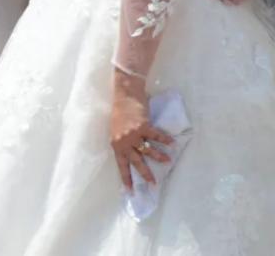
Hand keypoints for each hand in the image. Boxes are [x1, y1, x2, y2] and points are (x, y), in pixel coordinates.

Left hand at [111, 71, 173, 190]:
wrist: (124, 95)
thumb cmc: (119, 111)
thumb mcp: (116, 129)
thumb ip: (123, 141)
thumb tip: (132, 152)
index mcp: (116, 143)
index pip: (121, 164)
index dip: (126, 177)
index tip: (130, 191)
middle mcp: (124, 141)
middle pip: (136, 162)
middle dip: (146, 174)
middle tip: (153, 184)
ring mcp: (134, 135)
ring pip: (148, 152)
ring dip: (159, 158)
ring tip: (168, 162)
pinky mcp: (144, 127)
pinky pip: (157, 137)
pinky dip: (165, 140)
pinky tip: (172, 144)